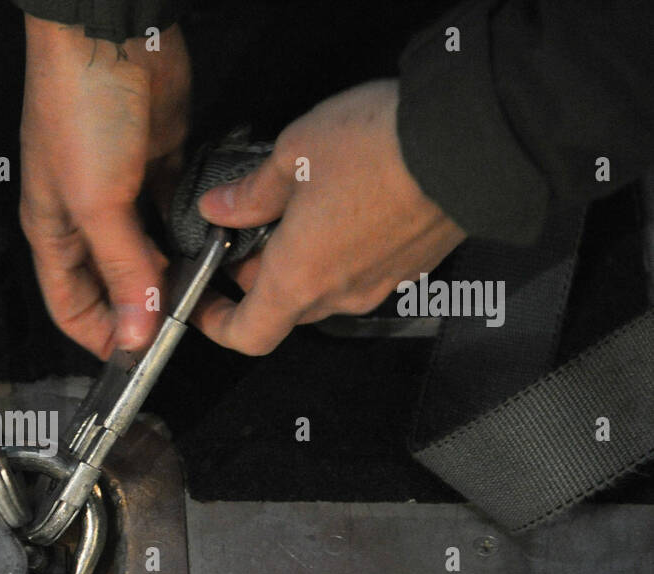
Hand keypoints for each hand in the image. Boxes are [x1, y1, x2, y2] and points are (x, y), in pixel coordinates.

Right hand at [19, 15, 190, 358]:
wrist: (112, 32)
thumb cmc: (77, 104)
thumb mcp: (97, 203)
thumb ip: (122, 270)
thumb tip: (135, 331)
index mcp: (53, 230)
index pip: (71, 307)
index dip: (102, 337)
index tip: (140, 358)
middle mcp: (86, 216)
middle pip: (114, 284)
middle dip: (143, 308)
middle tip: (180, 326)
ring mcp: (124, 190)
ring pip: (149, 252)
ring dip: (172, 271)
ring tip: (201, 289)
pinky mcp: (159, 163)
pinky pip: (176, 214)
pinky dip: (193, 231)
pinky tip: (212, 244)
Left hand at [194, 79, 466, 354]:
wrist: (472, 139)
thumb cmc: (380, 147)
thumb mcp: (293, 156)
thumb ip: (251, 191)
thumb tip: (221, 207)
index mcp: (298, 279)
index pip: (246, 335)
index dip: (215, 323)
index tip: (201, 301)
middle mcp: (340, 293)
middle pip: (283, 308)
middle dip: (257, 276)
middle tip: (245, 230)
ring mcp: (381, 283)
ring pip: (323, 288)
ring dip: (301, 260)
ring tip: (296, 206)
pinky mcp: (413, 265)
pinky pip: (362, 270)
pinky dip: (341, 250)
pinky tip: (342, 202)